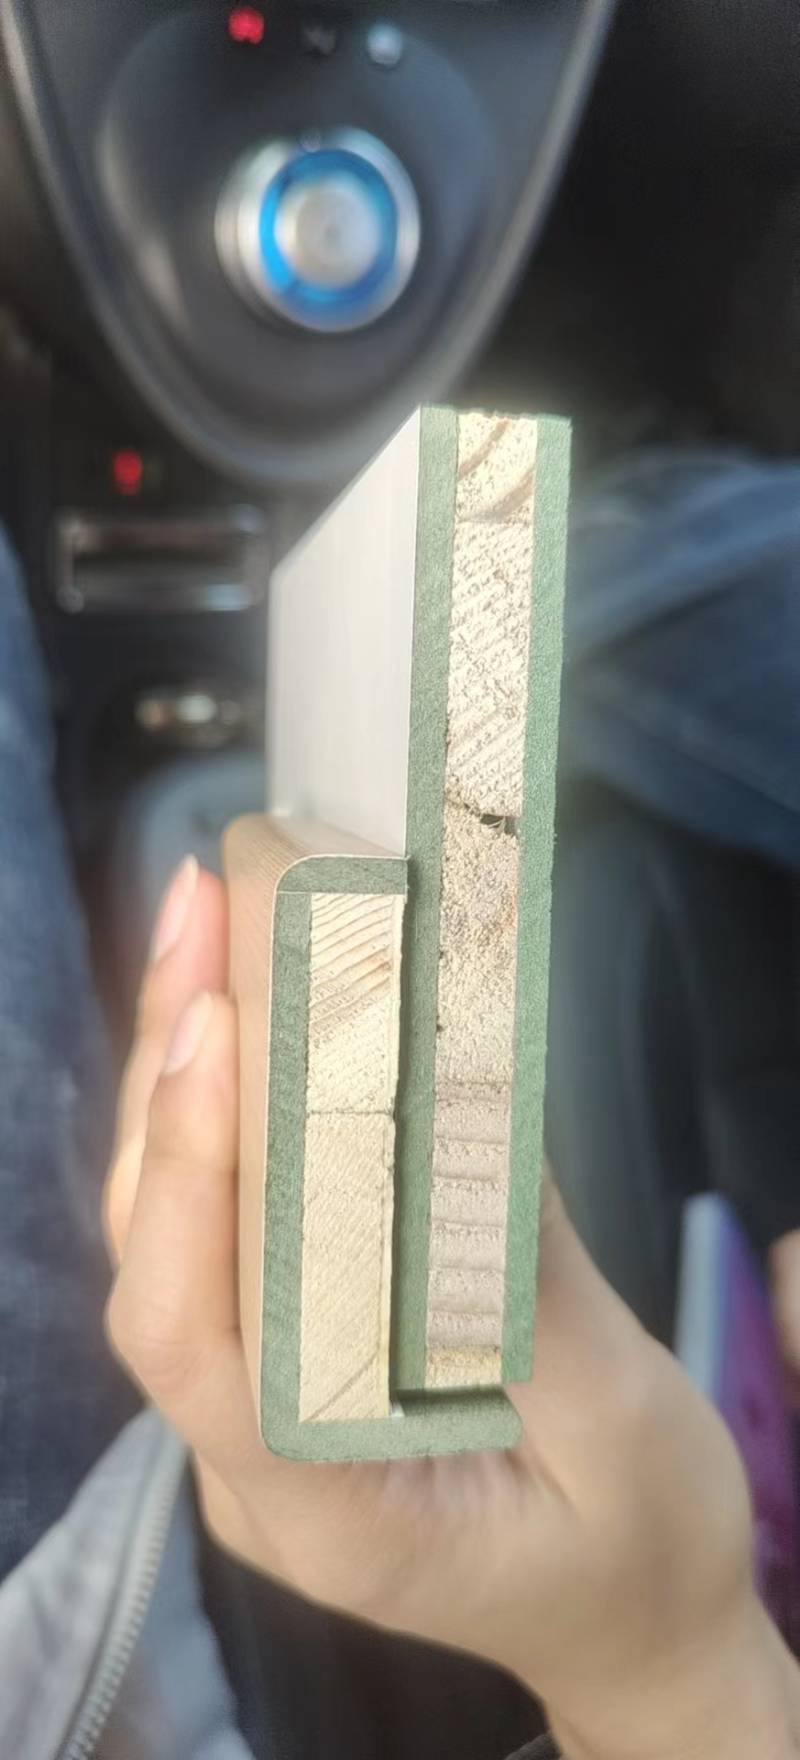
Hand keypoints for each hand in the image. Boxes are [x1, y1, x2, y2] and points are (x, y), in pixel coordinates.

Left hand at [105, 863, 799, 1759]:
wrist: (639, 1623)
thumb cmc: (640, 1550)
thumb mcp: (620, 1431)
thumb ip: (531, 1288)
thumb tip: (461, 1107)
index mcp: (323, 1507)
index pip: (195, 1340)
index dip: (186, 1180)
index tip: (214, 1029)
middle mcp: (252, 1458)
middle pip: (161, 1259)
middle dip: (169, 1079)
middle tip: (203, 912)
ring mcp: (257, 1409)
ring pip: (176, 1232)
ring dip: (182, 1074)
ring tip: (210, 923)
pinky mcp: (286, 1359)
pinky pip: (227, 1229)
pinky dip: (228, 1112)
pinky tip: (248, 1010)